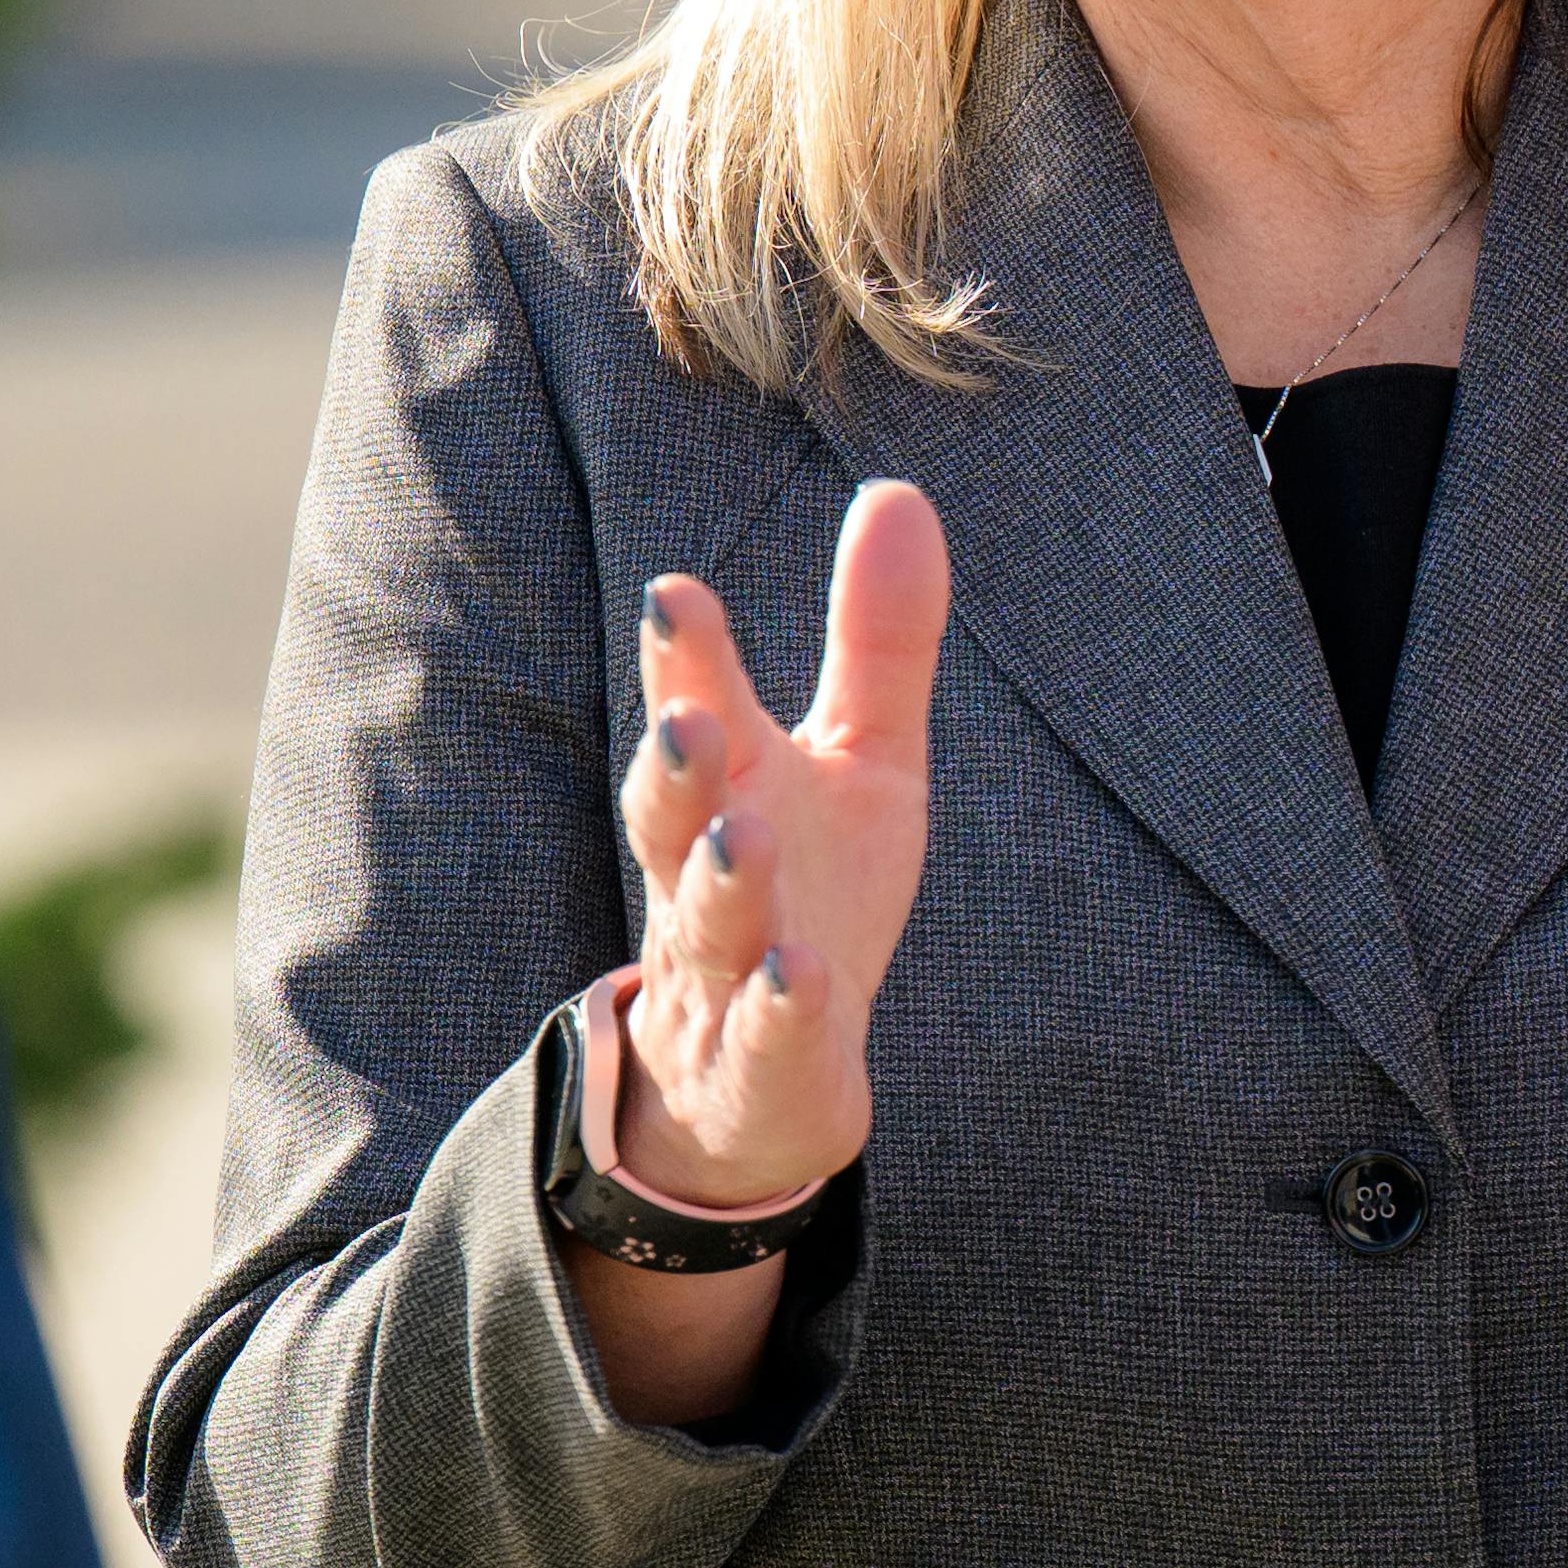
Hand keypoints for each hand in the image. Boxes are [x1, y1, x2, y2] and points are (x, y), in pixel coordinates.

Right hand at [610, 484, 943, 1210]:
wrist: (765, 1077)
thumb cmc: (810, 892)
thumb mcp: (860, 762)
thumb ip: (875, 641)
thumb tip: (898, 490)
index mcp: (728, 789)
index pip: (695, 709)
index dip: (684, 659)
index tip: (677, 592)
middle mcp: (706, 872)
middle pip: (669, 817)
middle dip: (672, 767)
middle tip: (688, 716)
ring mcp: (722, 972)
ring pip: (706, 925)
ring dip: (720, 881)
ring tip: (740, 837)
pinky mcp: (759, 1060)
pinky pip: (765, 1036)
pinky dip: (779, 1008)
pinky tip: (801, 978)